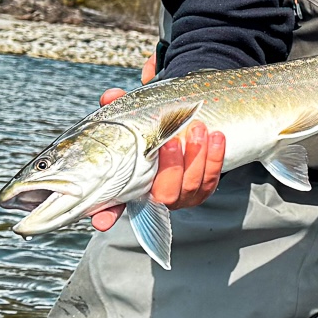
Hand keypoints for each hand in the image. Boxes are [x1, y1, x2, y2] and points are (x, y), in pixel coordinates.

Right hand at [87, 88, 224, 230]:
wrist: (181, 134)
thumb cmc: (149, 132)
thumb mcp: (133, 119)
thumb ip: (121, 109)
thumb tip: (110, 97)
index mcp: (129, 187)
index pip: (113, 206)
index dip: (107, 214)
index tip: (101, 221)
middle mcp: (154, 197)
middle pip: (163, 194)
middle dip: (170, 167)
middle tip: (172, 140)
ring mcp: (180, 197)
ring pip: (190, 185)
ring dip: (196, 157)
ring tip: (198, 128)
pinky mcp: (201, 192)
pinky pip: (211, 179)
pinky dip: (215, 158)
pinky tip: (216, 136)